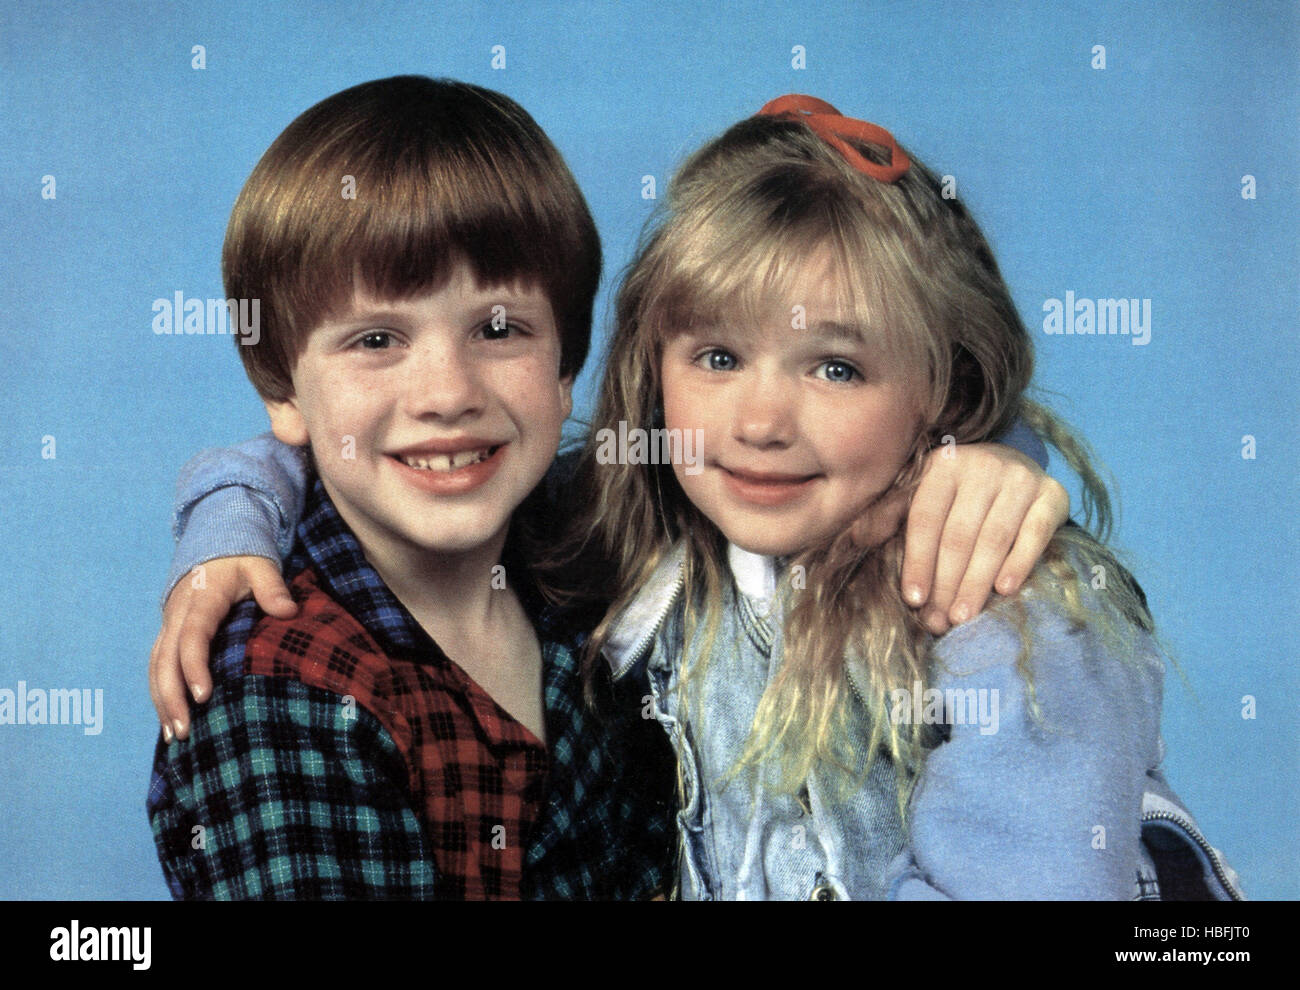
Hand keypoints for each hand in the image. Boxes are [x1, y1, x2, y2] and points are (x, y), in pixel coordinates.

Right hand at [148, 556, 296, 740]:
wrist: (216, 540)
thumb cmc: (242, 557)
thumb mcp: (260, 564)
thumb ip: (273, 586)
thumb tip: (288, 610)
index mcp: (201, 598)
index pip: (193, 636)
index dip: (195, 666)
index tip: (203, 696)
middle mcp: (178, 613)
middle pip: (165, 659)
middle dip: (171, 697)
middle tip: (183, 731)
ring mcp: (169, 623)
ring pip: (156, 665)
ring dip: (161, 700)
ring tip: (173, 736)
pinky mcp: (169, 631)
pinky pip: (157, 664)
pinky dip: (160, 691)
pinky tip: (168, 718)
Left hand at [852, 443, 1068, 634]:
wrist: (1016, 467)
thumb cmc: (958, 493)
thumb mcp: (920, 494)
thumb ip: (889, 515)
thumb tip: (856, 536)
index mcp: (942, 465)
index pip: (925, 519)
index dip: (918, 561)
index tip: (914, 600)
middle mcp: (982, 464)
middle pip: (958, 535)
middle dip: (946, 583)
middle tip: (939, 621)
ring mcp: (1020, 477)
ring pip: (993, 539)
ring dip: (976, 583)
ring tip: (963, 617)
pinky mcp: (1053, 493)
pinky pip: (1035, 533)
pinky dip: (1019, 563)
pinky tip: (1005, 591)